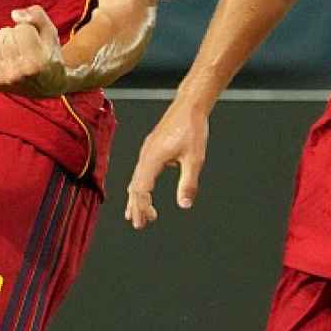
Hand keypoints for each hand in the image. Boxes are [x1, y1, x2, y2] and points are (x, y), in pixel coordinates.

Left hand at [0, 5, 67, 96]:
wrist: (47, 86)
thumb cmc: (49, 54)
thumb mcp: (50, 31)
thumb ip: (36, 15)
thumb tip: (13, 14)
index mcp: (35, 64)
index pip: (22, 29)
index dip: (30, 30)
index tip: (37, 43)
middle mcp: (16, 74)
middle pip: (5, 33)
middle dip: (15, 35)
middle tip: (25, 49)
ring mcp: (0, 80)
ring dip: (2, 41)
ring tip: (14, 53)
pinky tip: (2, 58)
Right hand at [124, 92, 209, 228]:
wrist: (189, 105)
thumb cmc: (192, 129)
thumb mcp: (194, 159)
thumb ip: (188, 183)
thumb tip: (184, 205)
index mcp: (153, 158)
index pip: (141, 189)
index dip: (141, 207)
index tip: (142, 222)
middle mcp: (146, 155)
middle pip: (135, 186)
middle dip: (136, 206)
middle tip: (139, 224)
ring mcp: (147, 151)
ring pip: (136, 178)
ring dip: (137, 197)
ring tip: (139, 213)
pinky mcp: (151, 148)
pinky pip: (141, 171)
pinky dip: (140, 185)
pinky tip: (145, 191)